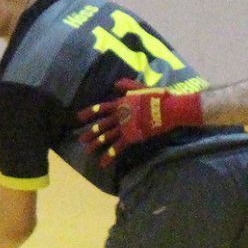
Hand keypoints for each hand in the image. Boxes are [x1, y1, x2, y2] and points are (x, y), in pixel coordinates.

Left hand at [78, 79, 202, 164]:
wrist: (169, 109)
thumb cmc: (158, 97)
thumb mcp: (142, 88)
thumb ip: (128, 85)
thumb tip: (116, 83)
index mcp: (121, 104)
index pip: (101, 108)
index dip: (89, 113)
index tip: (78, 117)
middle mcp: (119, 115)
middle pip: (101, 125)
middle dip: (90, 132)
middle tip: (81, 139)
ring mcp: (124, 126)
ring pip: (106, 137)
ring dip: (95, 144)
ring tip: (87, 152)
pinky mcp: (131, 136)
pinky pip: (117, 147)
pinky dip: (109, 156)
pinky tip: (102, 163)